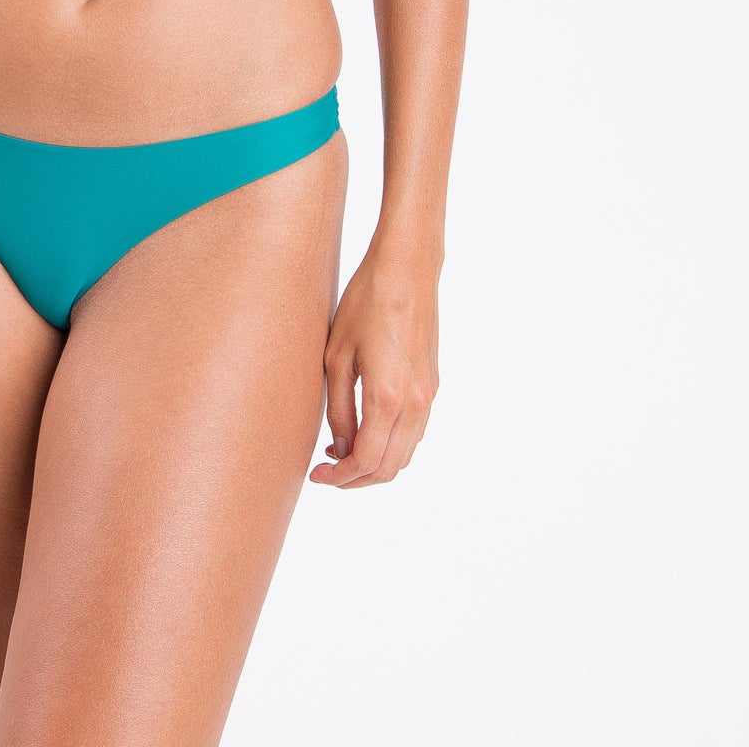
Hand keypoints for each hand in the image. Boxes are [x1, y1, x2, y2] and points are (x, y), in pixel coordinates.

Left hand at [310, 241, 439, 487]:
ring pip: (405, 455)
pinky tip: (365, 431)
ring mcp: (428, 396)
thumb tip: (341, 447)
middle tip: (326, 471)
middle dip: (356, 479)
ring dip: (375, 464)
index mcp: (388, 397)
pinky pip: (414, 433)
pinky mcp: (432, 385)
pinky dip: (391, 445)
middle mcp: (415, 403)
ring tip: (341, 451)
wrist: (407, 268)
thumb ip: (340, 408)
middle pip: (389, 468)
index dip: (340, 477)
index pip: (366, 460)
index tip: (316, 475)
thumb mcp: (338, 355)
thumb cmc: (366, 302)